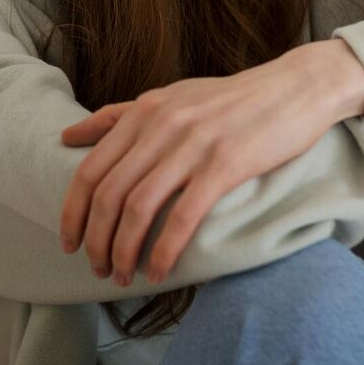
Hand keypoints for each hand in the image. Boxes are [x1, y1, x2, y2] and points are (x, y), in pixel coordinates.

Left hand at [56, 40, 363, 285]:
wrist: (296, 88)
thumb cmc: (232, 100)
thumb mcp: (170, 98)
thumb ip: (118, 116)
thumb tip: (67, 134)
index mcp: (144, 112)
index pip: (89, 170)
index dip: (72, 213)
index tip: (69, 242)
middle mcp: (160, 126)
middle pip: (108, 194)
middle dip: (96, 240)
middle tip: (98, 267)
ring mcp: (192, 145)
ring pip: (138, 208)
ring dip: (124, 250)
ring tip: (123, 275)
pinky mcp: (225, 165)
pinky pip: (182, 217)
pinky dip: (164, 251)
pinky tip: (159, 272)